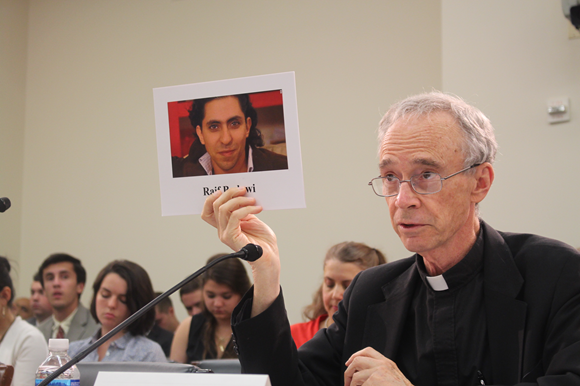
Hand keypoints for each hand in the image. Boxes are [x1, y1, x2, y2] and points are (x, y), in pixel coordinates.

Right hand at [201, 187, 279, 315]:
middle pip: (215, 205)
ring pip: (223, 209)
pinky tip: (257, 208)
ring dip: (240, 200)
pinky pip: (234, 216)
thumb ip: (243, 209)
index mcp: (224, 225)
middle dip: (229, 193)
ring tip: (253, 200)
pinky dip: (246, 209)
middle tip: (244, 190)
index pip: (207, 212)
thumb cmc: (263, 241)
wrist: (269, 257)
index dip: (211, 199)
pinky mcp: (232, 237)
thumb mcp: (251, 219)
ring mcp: (225, 234)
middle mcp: (222, 230)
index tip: (224, 189)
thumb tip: (242, 193)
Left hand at [344, 347, 412, 385]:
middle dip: (348, 372)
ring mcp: (378, 371)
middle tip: (347, 382)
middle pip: (357, 360)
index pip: (368, 351)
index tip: (348, 364)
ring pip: (356, 376)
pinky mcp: (374, 380)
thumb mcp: (392, 376)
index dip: (355, 356)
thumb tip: (360, 373)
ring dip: (352, 385)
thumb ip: (379, 370)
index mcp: (387, 362)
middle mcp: (382, 364)